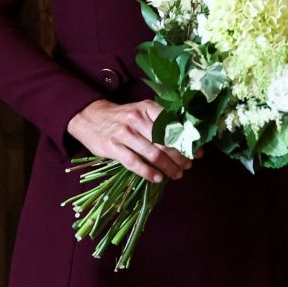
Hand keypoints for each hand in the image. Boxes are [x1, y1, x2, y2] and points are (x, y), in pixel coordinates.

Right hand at [67, 99, 197, 183]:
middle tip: (188, 166)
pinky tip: (158, 178)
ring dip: (168, 167)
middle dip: (180, 156)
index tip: (197, 152)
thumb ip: (160, 122)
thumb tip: (186, 138)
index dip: (187, 141)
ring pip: (152, 153)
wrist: (90, 117)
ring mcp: (124, 133)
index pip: (173, 126)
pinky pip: (134, 163)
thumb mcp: (142, 112)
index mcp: (148, 108)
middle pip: (165, 141)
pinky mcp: (112, 147)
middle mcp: (137, 119)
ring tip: (177, 174)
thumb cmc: (123, 117)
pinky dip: (148, 172)